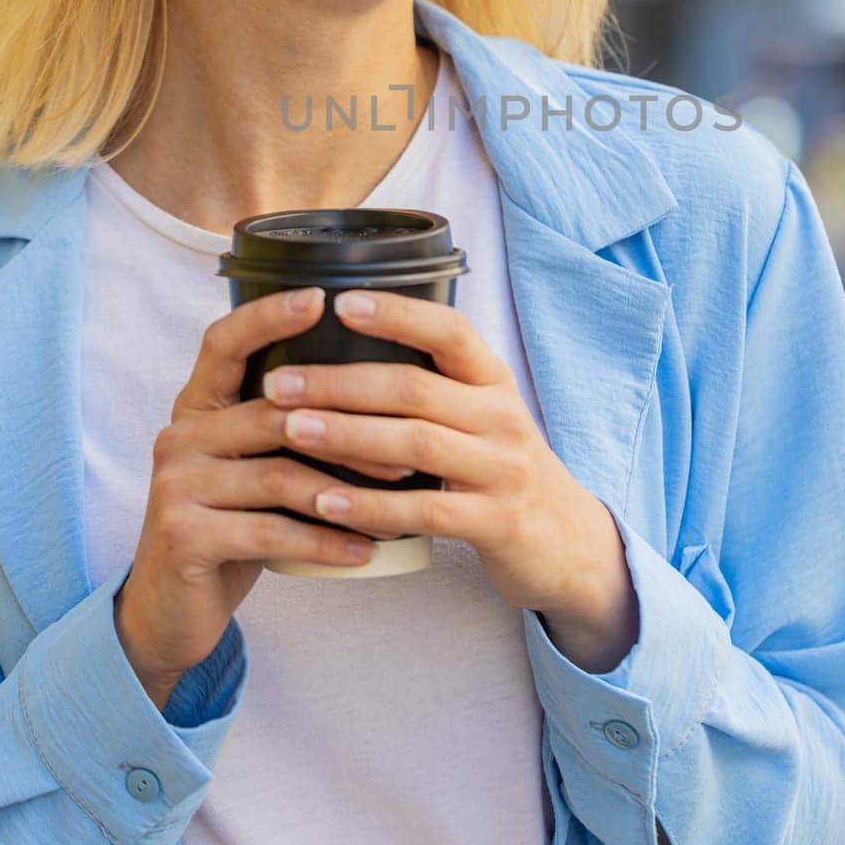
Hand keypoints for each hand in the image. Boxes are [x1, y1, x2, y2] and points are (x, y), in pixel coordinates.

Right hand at [115, 287, 414, 700]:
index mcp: (198, 405)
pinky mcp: (183, 535)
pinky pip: (270, 531)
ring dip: (348, 491)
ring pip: (280, 474)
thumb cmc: (235, 527)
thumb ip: (286, 425)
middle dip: (352, 430)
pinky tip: (363, 550)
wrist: (170, 612)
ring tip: (401, 503)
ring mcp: (176, 485)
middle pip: (276, 412)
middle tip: (414, 447)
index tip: (320, 297)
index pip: (224, 342)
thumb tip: (381, 386)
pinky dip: (324, 541)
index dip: (267, 315)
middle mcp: (180, 433)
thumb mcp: (253, 467)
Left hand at [262, 288, 612, 620]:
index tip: (339, 302)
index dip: (396, 314)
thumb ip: (432, 384)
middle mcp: (502, 417)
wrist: (565, 541)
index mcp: (493, 379)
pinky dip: (370, 506)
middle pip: (415, 388)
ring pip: (415, 444)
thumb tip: (342, 345)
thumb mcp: (481, 414)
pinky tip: (324, 502)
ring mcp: (502, 470)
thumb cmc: (499, 467)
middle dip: (340, 383)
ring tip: (290, 429)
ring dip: (346, 436)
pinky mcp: (495, 523)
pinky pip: (424, 511)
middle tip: (279, 383)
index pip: (449, 331)